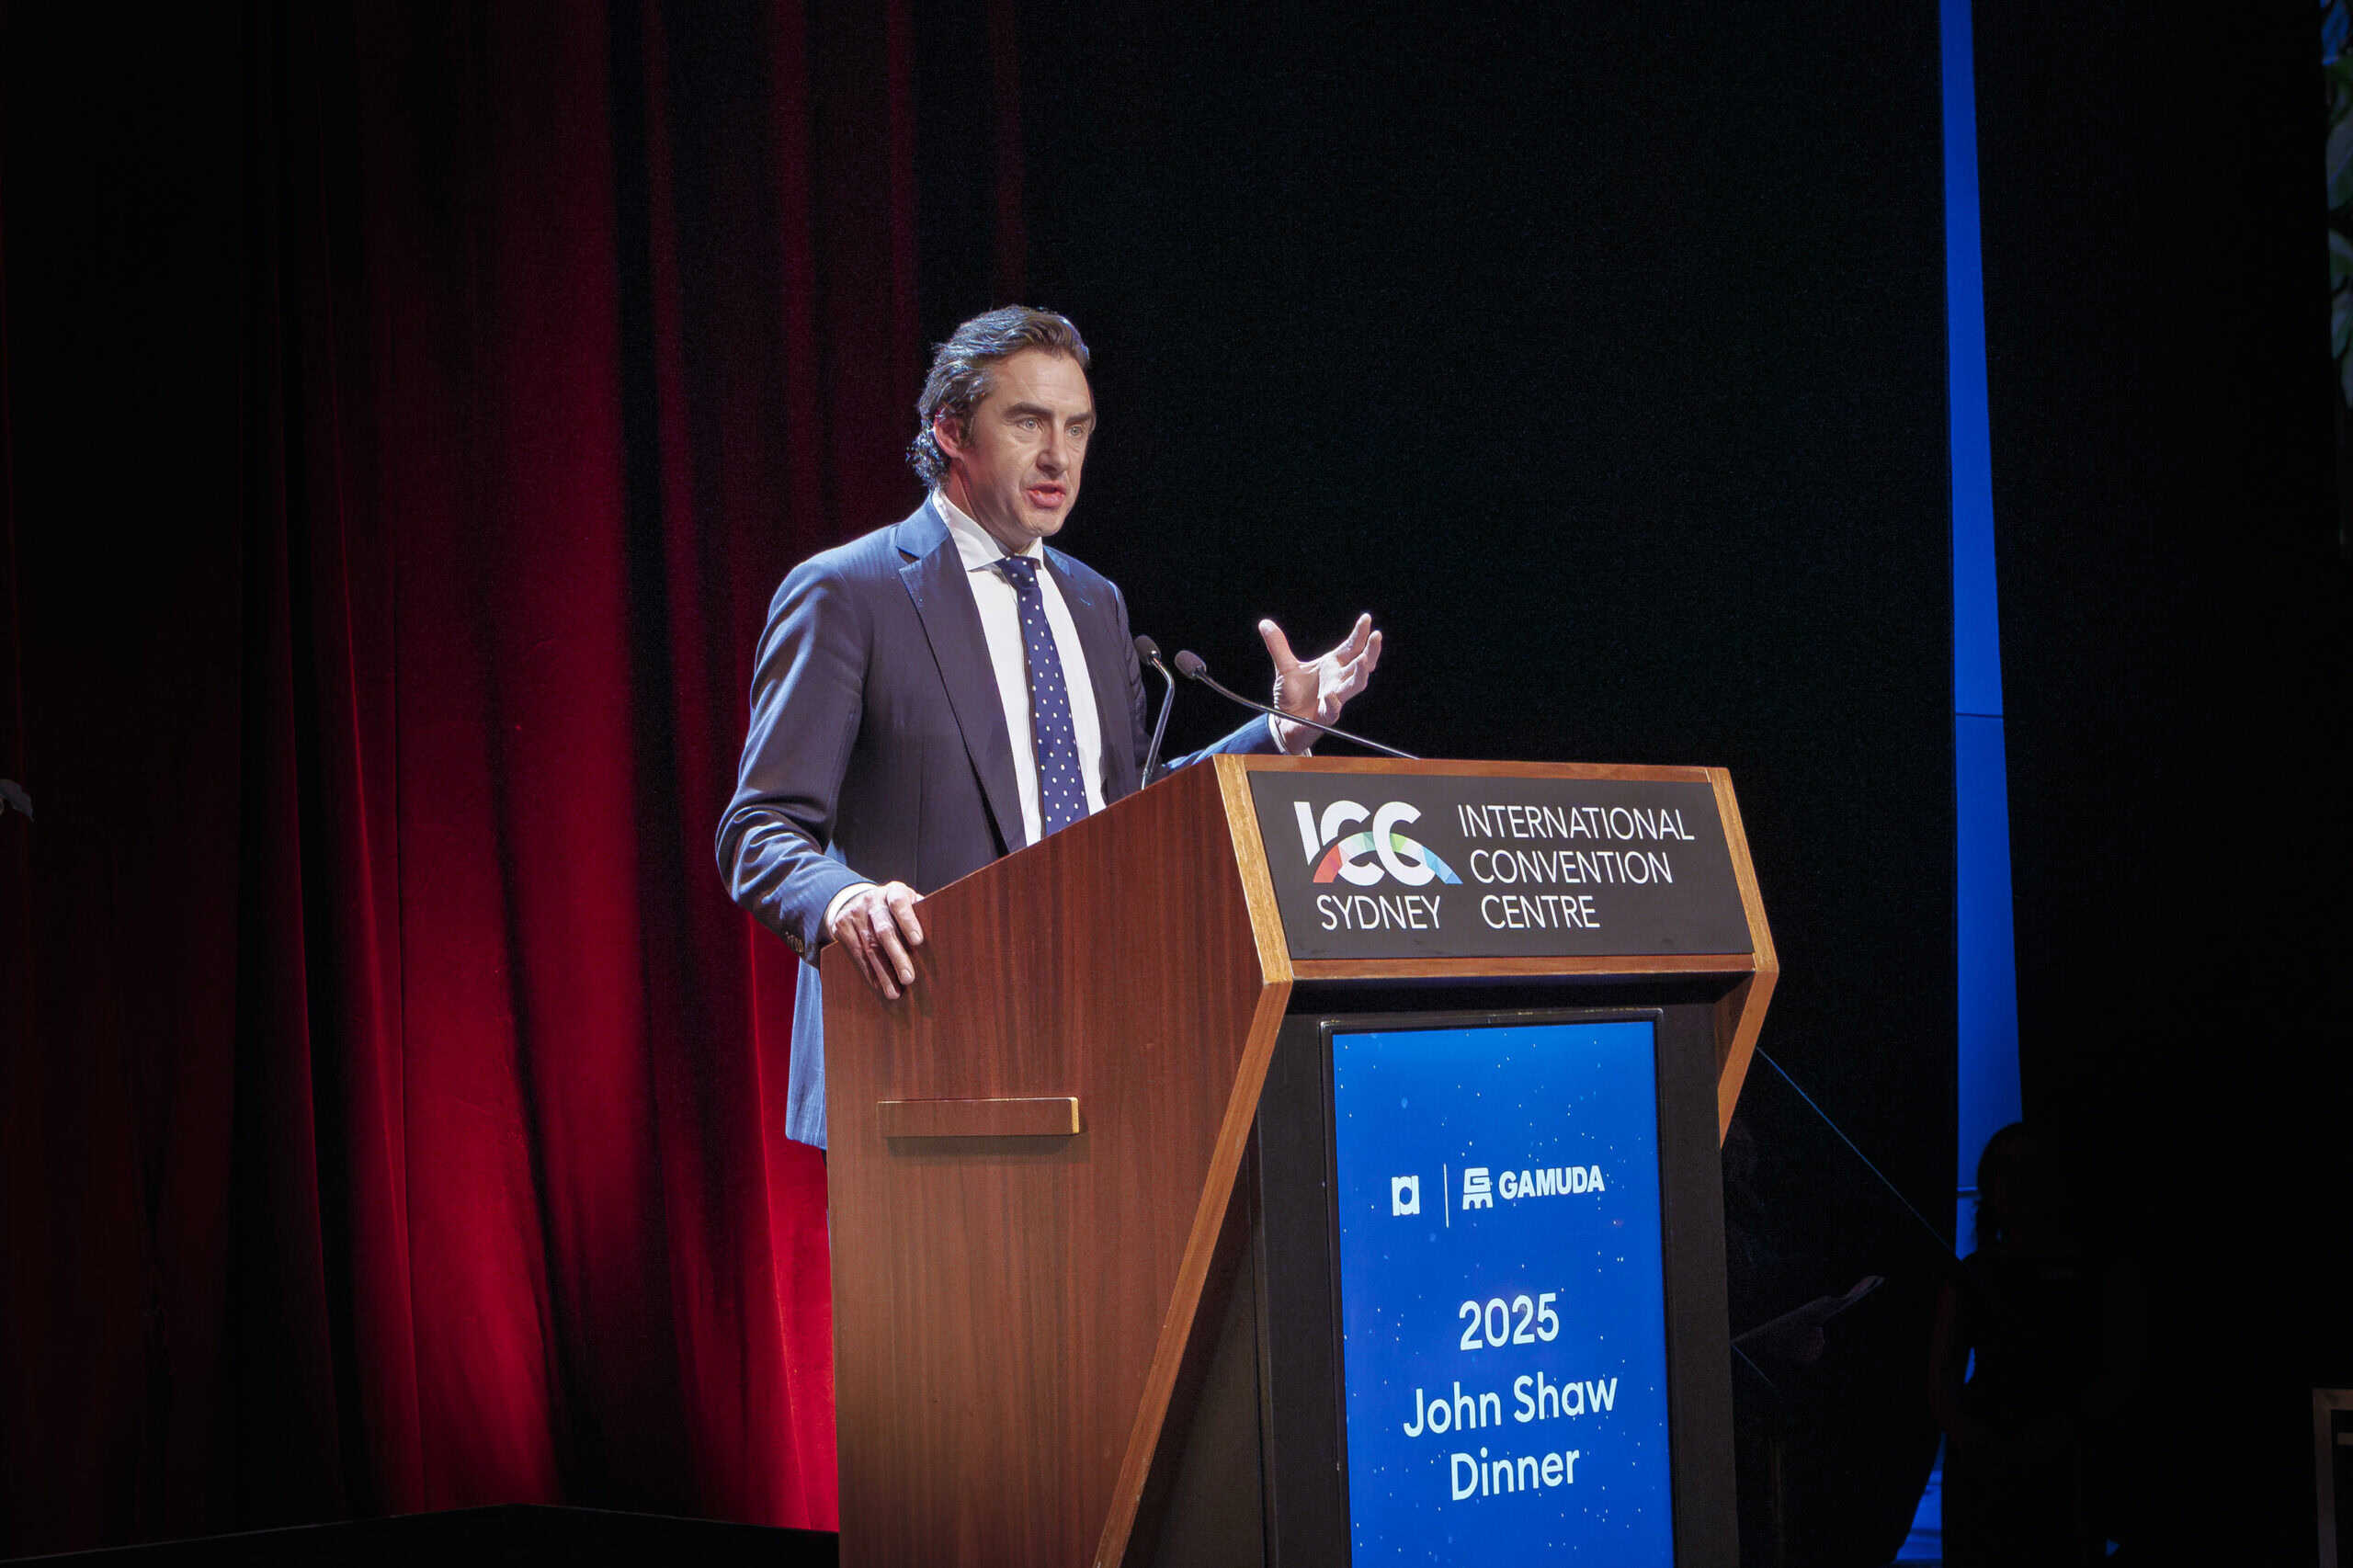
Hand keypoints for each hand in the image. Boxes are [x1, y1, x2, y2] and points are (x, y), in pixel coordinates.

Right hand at [829, 881, 924, 999]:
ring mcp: (854, 914)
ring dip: (883, 972)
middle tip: (909, 978)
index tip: (918, 942)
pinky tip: (879, 986)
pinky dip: (869, 972)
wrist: (854, 900)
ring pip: (870, 947)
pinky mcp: (841, 928)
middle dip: (897, 956)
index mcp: (893, 891)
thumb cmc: (893, 908)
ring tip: (895, 992)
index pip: (899, 903)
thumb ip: (920, 914)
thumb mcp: (906, 902)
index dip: (908, 921)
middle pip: (884, 930)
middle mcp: (872, 900)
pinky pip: (856, 954)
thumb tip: (941, 938)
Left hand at [1259, 613, 1381, 752]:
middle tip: (1377, 636)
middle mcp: (1337, 680)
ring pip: (1355, 686)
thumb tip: (1265, 623)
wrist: (1285, 722)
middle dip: (1371, 651)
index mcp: (1332, 666)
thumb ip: (1278, 646)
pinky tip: (1330, 695)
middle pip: (1361, 665)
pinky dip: (1333, 703)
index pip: (1351, 648)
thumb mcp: (1284, 667)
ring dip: (1360, 674)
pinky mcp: (1326, 716)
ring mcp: (1335, 698)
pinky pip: (1333, 710)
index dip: (1360, 634)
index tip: (1367, 618)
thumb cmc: (1292, 695)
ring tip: (1364, 660)